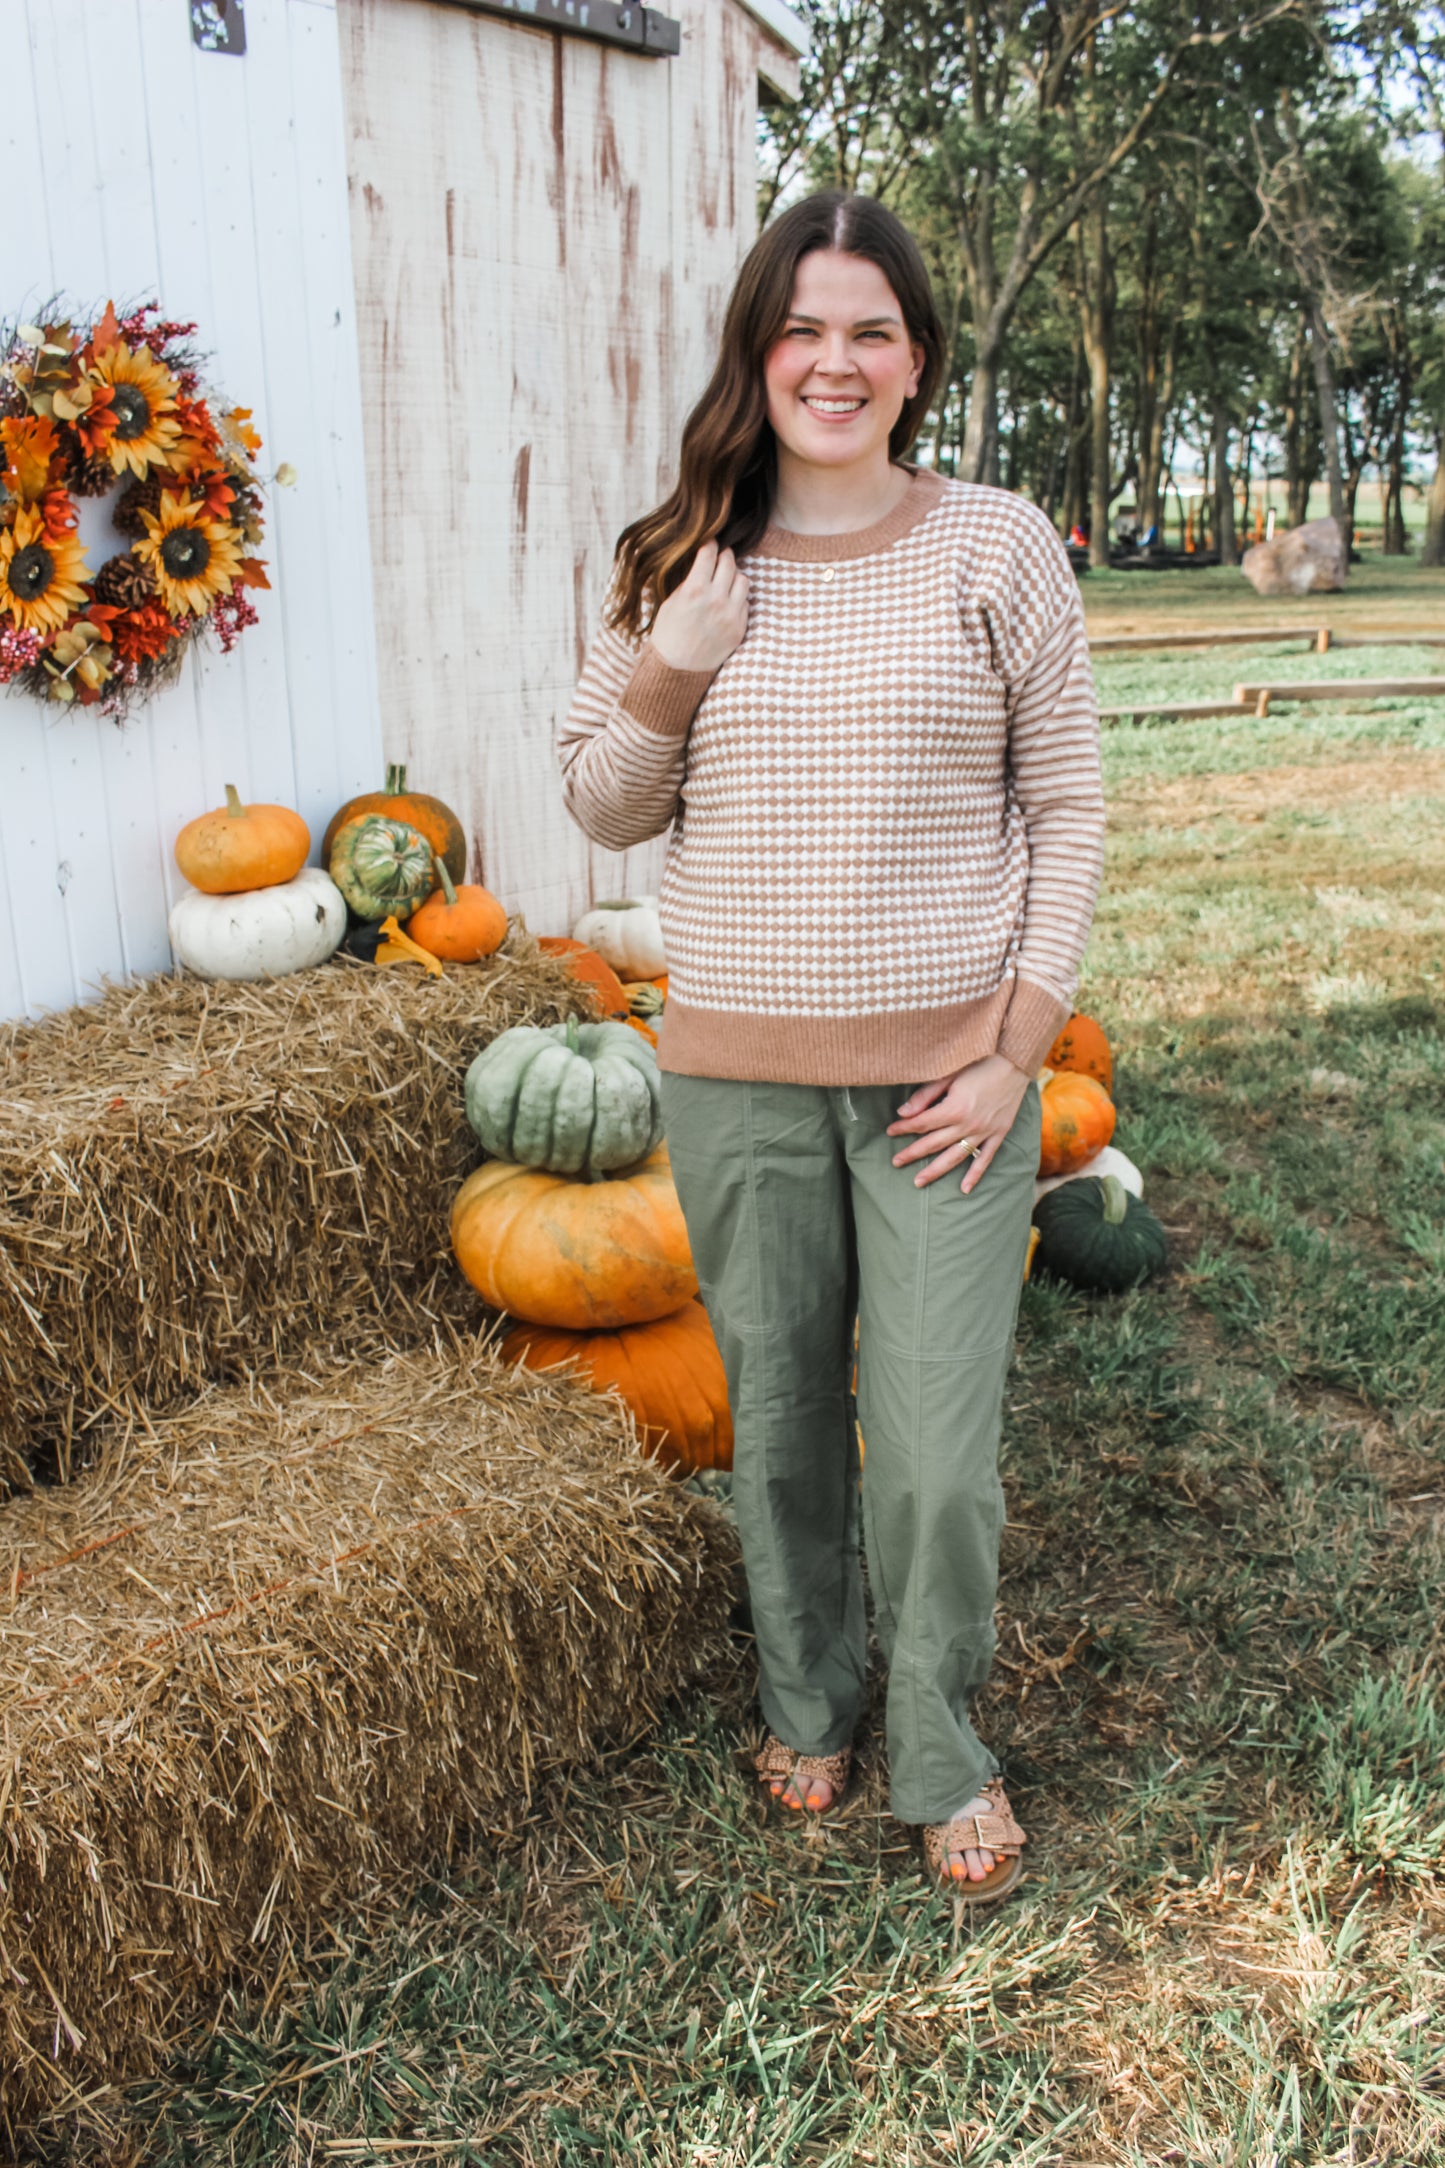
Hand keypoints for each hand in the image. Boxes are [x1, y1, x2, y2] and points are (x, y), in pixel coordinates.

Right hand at [649, 541, 748, 673]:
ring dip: (734, 577)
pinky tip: (725, 604)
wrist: (677, 669)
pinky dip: (737, 600)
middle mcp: (716, 600)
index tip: (709, 541)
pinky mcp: (739, 628)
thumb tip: (703, 564)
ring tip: (724, 582)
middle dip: (723, 556)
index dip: (709, 543)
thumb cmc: (668, 634)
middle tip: (719, 557)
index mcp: (695, 590)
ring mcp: (731, 615)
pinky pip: (745, 603)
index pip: (709, 553)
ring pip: (743, 580)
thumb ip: (690, 581)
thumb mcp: (671, 602)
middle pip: (729, 562)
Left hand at [887, 1054, 1029, 1191]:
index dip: (904, 1128)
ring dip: (936, 1171)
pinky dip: (975, 1175)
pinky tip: (964, 1189)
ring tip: (918, 1182)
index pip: (922, 1124)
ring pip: (955, 1157)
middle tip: (896, 1162)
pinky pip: (985, 1159)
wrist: (1015, 1062)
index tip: (890, 1131)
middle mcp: (968, 1124)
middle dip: (913, 1153)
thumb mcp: (949, 1074)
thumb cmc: (980, 1063)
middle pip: (934, 1144)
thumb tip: (903, 1113)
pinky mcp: (999, 1133)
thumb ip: (926, 1095)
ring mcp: (985, 1131)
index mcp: (954, 1108)